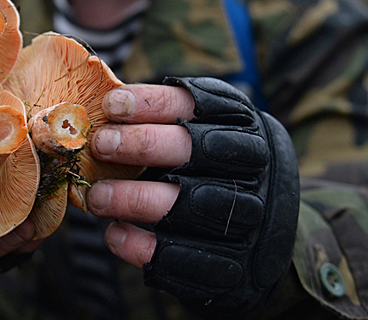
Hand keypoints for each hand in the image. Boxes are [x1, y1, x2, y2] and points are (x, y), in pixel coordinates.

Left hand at [88, 77, 299, 316]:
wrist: (269, 232)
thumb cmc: (216, 167)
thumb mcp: (209, 129)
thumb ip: (167, 116)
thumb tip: (105, 105)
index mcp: (244, 127)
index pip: (199, 106)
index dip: (153, 104)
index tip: (112, 105)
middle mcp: (252, 170)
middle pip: (197, 150)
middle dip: (143, 144)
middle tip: (101, 144)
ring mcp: (247, 219)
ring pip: (187, 205)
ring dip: (134, 199)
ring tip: (98, 197)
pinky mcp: (233, 264)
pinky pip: (183, 257)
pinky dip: (143, 246)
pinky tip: (116, 233)